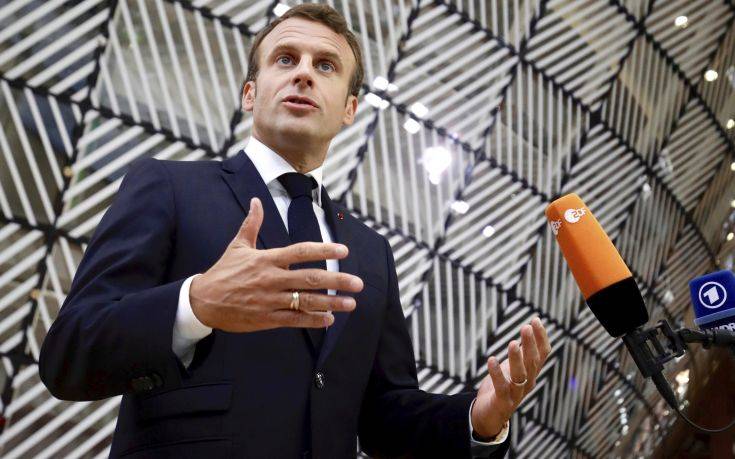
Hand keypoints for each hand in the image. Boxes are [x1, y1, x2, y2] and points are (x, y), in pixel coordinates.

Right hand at [189, 197, 363, 331]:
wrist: (203, 301)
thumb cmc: (223, 272)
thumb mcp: (237, 246)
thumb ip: (252, 224)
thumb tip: (256, 201)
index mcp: (267, 259)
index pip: (301, 252)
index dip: (324, 250)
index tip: (344, 250)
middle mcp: (272, 279)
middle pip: (310, 279)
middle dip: (337, 281)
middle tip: (358, 283)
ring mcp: (270, 300)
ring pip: (306, 301)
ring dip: (331, 303)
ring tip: (351, 304)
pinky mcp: (267, 318)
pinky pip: (294, 320)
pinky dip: (313, 320)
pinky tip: (329, 320)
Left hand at [470, 317, 550, 438]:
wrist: (490, 414)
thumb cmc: (503, 386)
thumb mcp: (514, 367)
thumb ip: (522, 352)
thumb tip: (528, 329)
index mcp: (532, 373)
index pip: (542, 354)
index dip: (541, 337)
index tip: (536, 320)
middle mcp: (528, 383)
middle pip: (532, 362)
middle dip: (530, 344)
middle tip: (525, 327)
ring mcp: (516, 393)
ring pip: (520, 375)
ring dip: (517, 359)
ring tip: (512, 343)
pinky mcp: (503, 401)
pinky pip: (501, 387)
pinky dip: (496, 373)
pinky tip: (492, 360)